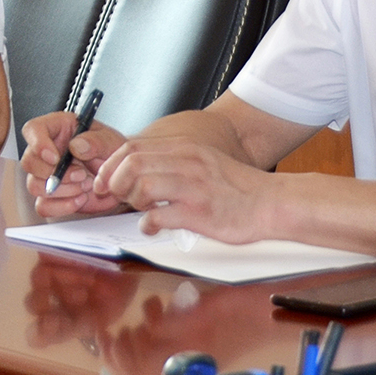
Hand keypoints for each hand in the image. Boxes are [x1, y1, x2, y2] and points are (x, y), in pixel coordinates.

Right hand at [21, 113, 128, 218]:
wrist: (120, 179)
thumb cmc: (113, 154)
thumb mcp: (111, 142)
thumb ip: (96, 141)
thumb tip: (76, 146)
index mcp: (58, 129)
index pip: (33, 129)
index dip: (38, 143)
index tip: (54, 157)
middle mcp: (48, 151)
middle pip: (29, 162)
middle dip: (54, 173)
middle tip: (81, 175)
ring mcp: (47, 175)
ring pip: (34, 185)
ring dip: (62, 190)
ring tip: (85, 185)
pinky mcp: (52, 197)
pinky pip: (43, 206)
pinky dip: (61, 206)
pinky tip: (80, 199)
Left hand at [94, 133, 276, 244]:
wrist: (271, 203)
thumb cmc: (235, 186)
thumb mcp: (201, 160)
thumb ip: (170, 161)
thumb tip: (136, 169)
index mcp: (184, 148)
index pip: (131, 147)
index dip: (110, 165)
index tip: (103, 182)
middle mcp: (186, 163)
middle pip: (132, 164)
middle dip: (114, 183)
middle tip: (116, 198)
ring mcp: (193, 187)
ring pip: (142, 186)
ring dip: (132, 201)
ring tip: (140, 209)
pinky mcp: (199, 213)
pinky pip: (160, 216)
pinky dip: (147, 224)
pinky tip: (152, 227)